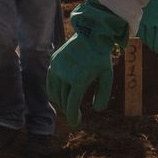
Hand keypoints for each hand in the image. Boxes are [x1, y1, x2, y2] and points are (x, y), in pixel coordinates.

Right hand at [49, 0, 128, 124]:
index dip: (73, 116)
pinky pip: (50, 82)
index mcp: (79, 79)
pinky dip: (54, 92)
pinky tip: (60, 96)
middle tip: (76, 116)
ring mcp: (57, 68)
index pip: (72, 104)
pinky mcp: (53, 62)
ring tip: (69, 106)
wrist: (91, 34)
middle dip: (69, 110)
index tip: (76, 123)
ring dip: (61, 102)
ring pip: (55, 93)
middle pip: (63, 100)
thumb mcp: (107, 75)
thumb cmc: (101, 57)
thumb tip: (97, 110)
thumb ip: (103, 94)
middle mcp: (65, 74)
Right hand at [136, 0, 157, 51]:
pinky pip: (133, 26)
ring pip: (140, 34)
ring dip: (143, 38)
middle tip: (151, 47)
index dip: (157, 46)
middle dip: (151, 44)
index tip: (157, 50)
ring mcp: (141, 17)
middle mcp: (151, 22)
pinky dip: (135, 31)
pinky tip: (137, 33)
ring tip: (145, 41)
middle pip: (149, 39)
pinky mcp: (133, 13)